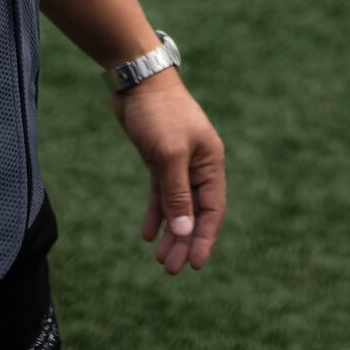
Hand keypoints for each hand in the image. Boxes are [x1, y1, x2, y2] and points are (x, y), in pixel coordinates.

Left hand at [113, 72, 226, 273]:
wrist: (137, 80)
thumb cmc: (159, 113)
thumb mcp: (169, 155)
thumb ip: (177, 194)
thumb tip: (186, 230)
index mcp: (211, 162)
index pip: (212, 209)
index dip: (205, 238)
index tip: (197, 265)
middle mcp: (199, 165)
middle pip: (195, 212)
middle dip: (185, 241)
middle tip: (172, 269)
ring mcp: (178, 162)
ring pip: (177, 206)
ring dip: (171, 232)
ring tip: (160, 259)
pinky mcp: (159, 158)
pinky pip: (161, 193)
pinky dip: (156, 213)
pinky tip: (148, 234)